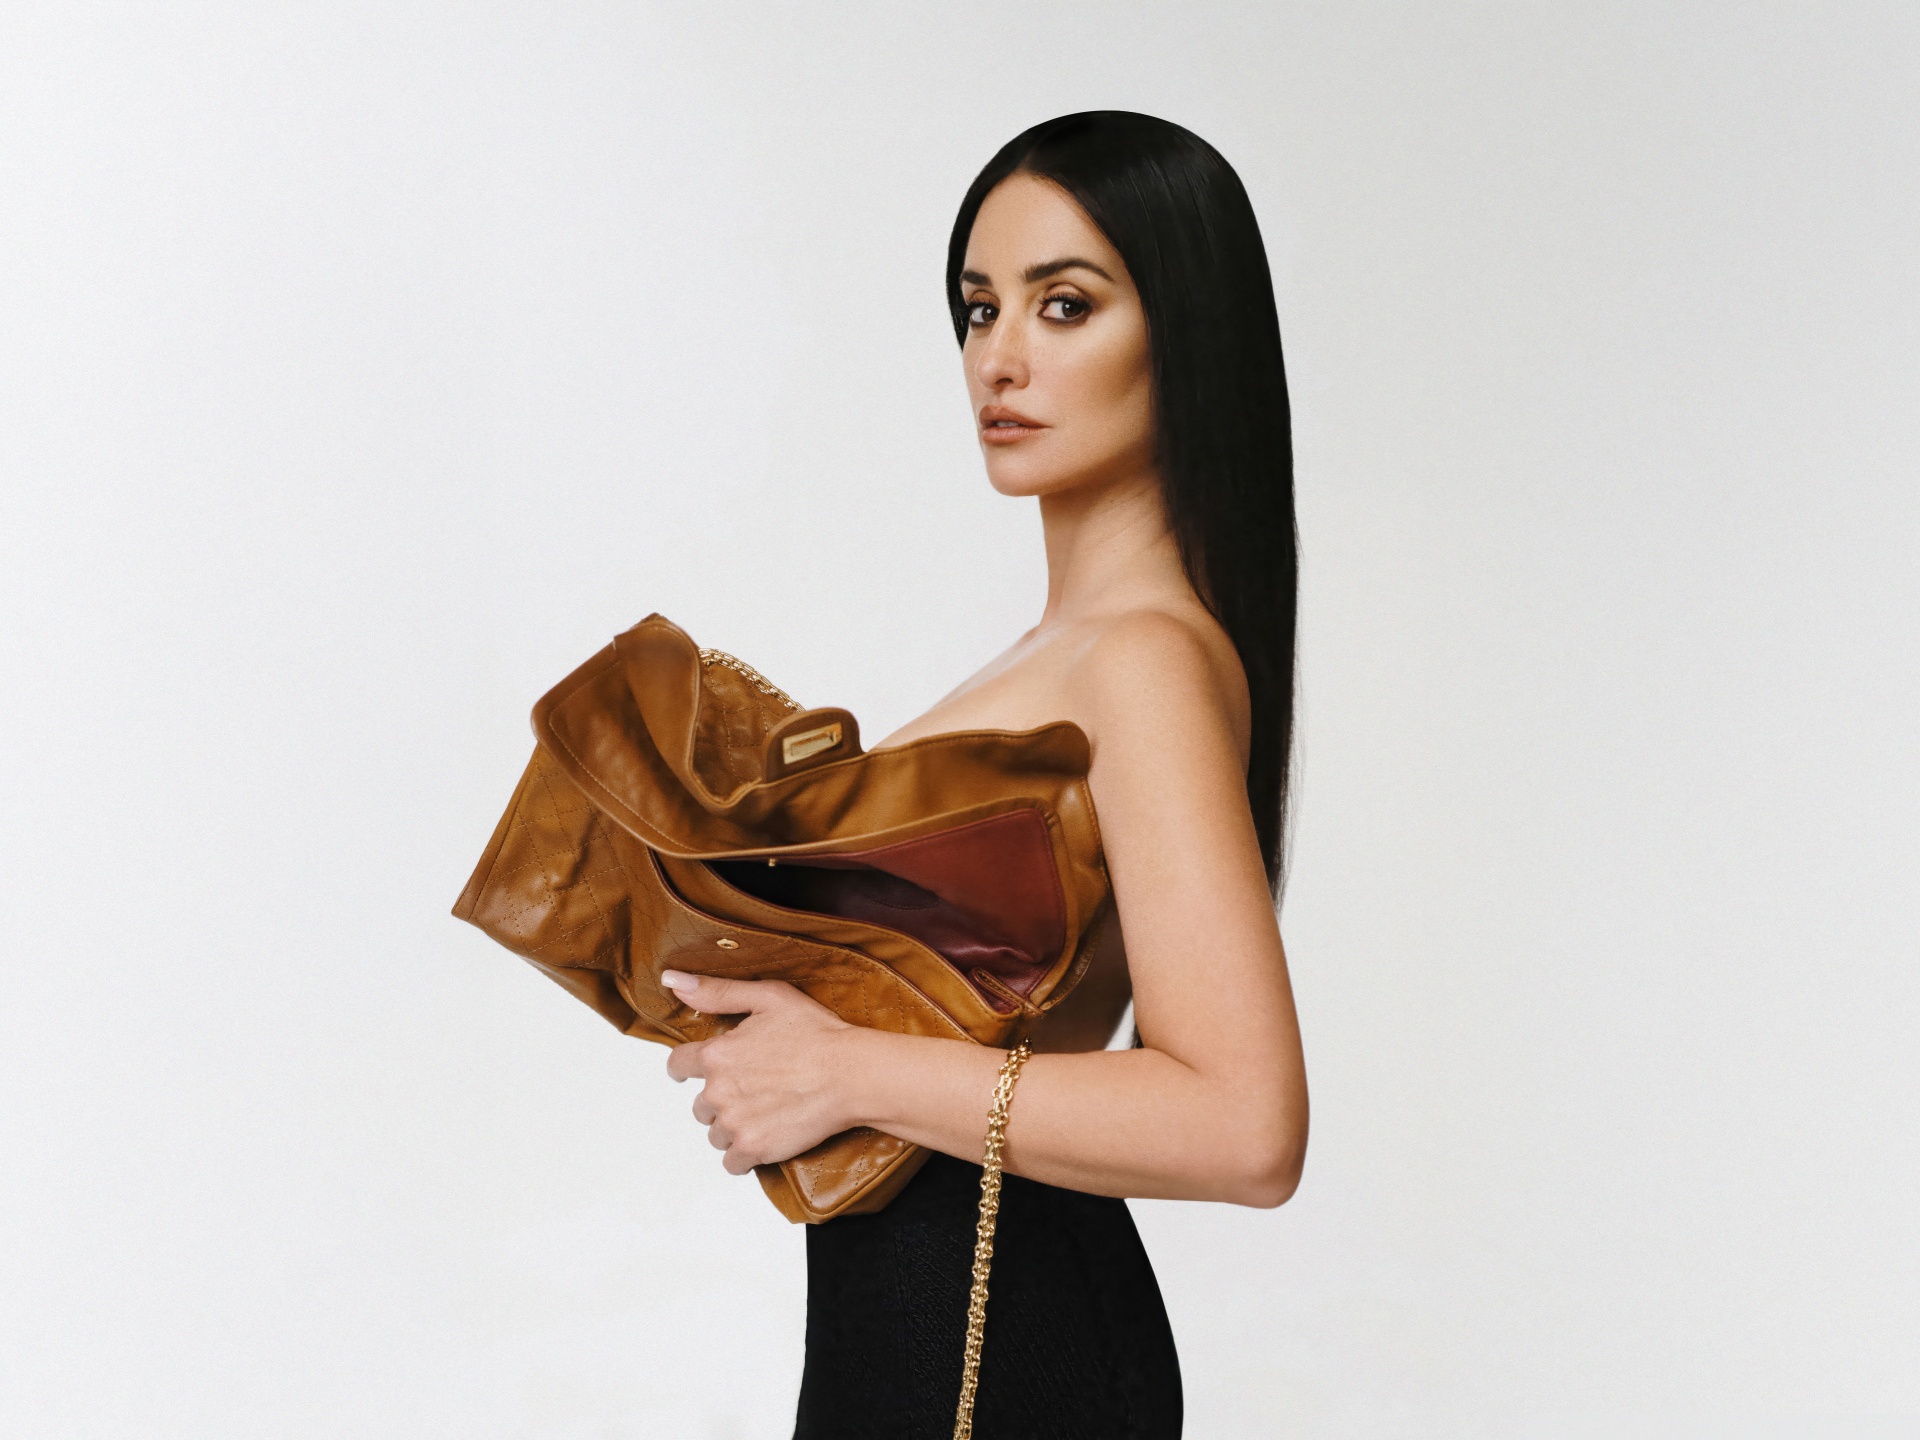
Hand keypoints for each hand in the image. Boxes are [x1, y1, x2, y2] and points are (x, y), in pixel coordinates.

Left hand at [661, 972, 861, 1174]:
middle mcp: (718, 1091)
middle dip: (720, 1099)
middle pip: (700, 1105)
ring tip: (763, 1114)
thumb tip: (673, 981)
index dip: (685, 1068)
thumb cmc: (818, 1034)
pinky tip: (764, 1138)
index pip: (678, 1065)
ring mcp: (735, 1123)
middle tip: (752, 1091)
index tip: (690, 1072)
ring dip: (733, 1127)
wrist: (852, 1074)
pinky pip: (732, 1162)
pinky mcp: (754, 1149)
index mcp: (717, 1054)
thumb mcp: (769, 997)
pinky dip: (744, 1154)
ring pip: (716, 1133)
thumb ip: (717, 991)